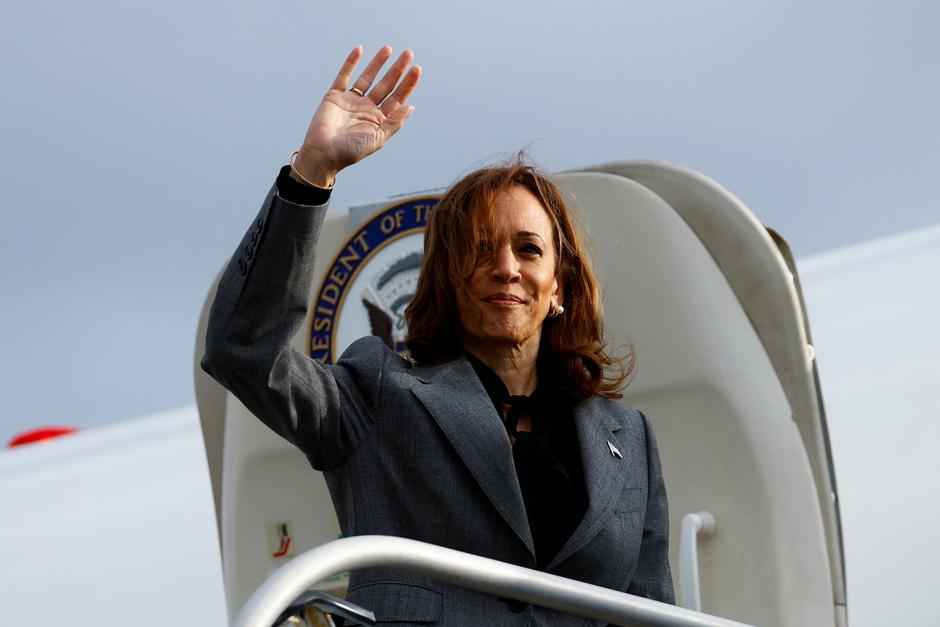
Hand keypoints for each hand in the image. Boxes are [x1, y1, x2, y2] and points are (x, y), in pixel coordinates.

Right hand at [292, 46, 420, 187]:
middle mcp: (367, 108)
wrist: (323, 154)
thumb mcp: (378, 139)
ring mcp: (351, 101)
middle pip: (386, 85)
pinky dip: (350, 63)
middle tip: (408, 53)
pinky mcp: (334, 96)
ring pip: (367, 78)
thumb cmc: (351, 151)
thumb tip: (411, 107)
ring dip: (378, 63)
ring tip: (389, 49)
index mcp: (379, 119)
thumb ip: (394, 123)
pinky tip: (359, 50)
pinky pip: (344, 76)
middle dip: (397, 70)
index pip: (397, 98)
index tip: (416, 69)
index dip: (407, 84)